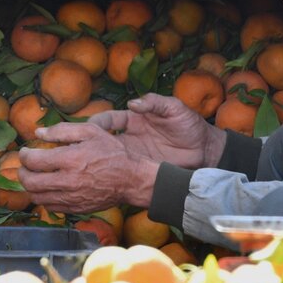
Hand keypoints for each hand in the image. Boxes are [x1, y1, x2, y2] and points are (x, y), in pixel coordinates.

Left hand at [17, 123, 160, 212]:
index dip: (24, 155)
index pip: (33, 161)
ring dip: (30, 187)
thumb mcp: (91, 131)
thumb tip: (38, 133)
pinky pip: (50, 207)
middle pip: (30, 182)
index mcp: (70, 159)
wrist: (131, 179)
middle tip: (24, 166)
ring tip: (34, 177)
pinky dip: (43, 198)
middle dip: (22, 173)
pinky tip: (48, 188)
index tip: (25, 152)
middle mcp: (68, 181)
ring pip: (37, 197)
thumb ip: (62, 130)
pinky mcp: (76, 209)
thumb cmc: (112, 152)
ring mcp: (71, 198)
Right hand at [78, 93, 225, 169]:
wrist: (205, 150)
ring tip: (85, 168)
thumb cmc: (189, 124)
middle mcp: (129, 137)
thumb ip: (155, 102)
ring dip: (98, 162)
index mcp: (133, 119)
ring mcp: (134, 155)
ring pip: (109, 158)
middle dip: (88, 145)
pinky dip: (113, 176)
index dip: (98, 122)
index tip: (89, 128)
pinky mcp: (142, 170)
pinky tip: (104, 181)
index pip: (109, 120)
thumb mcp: (174, 108)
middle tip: (76, 150)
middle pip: (102, 141)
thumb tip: (132, 102)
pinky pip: (124, 172)